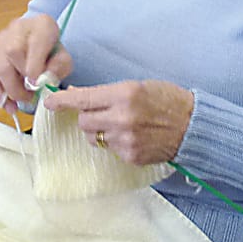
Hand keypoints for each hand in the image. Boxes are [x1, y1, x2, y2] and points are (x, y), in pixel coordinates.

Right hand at [0, 15, 72, 114]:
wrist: (37, 39)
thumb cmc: (50, 50)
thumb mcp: (63, 57)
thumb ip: (60, 67)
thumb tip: (46, 79)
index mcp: (41, 26)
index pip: (35, 43)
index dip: (34, 67)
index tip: (37, 84)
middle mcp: (17, 29)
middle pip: (12, 53)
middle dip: (21, 82)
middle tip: (31, 96)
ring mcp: (0, 39)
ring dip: (10, 90)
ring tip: (22, 101)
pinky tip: (10, 104)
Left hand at [47, 80, 193, 164]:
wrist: (193, 125)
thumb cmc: (167, 100)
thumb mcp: (138, 86)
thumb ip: (107, 92)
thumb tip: (79, 95)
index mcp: (124, 94)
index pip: (83, 98)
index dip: (62, 101)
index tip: (49, 102)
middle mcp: (122, 118)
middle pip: (84, 121)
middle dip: (87, 116)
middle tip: (101, 112)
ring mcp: (125, 140)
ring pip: (93, 137)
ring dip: (99, 130)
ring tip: (120, 125)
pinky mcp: (130, 156)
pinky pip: (109, 149)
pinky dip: (115, 143)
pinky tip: (133, 136)